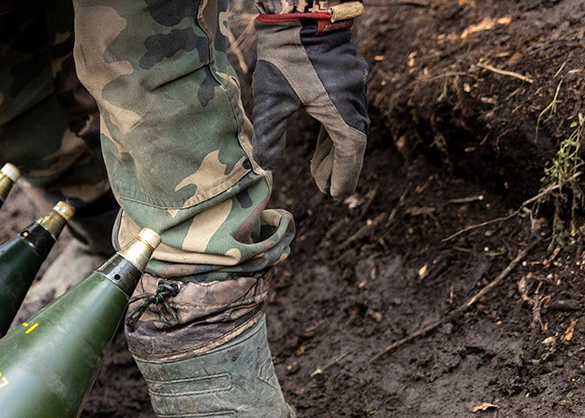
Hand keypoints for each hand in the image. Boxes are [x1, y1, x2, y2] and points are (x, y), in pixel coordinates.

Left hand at [252, 19, 369, 197]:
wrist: (299, 13)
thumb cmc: (285, 56)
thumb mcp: (272, 99)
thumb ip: (270, 136)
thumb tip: (268, 166)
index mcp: (342, 108)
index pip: (351, 150)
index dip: (344, 174)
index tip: (335, 194)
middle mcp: (355, 97)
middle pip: (352, 140)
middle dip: (337, 166)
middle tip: (322, 187)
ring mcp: (354, 85)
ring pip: (348, 125)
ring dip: (334, 149)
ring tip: (318, 170)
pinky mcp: (346, 75)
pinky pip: (345, 110)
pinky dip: (333, 129)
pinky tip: (321, 138)